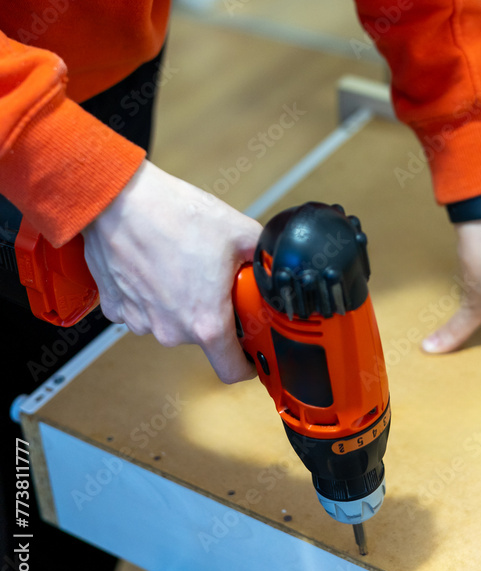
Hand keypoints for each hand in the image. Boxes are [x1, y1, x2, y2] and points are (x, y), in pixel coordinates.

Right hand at [82, 160, 261, 383]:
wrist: (118, 199)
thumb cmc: (174, 213)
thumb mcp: (239, 231)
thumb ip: (263, 257)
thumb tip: (275, 266)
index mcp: (206, 322)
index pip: (232, 371)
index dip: (247, 363)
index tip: (250, 351)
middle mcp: (171, 330)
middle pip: (203, 337)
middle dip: (213, 312)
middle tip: (213, 278)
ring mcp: (140, 321)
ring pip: (171, 321)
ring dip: (180, 302)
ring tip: (181, 263)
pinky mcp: (115, 307)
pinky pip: (142, 309)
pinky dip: (151, 294)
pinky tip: (154, 264)